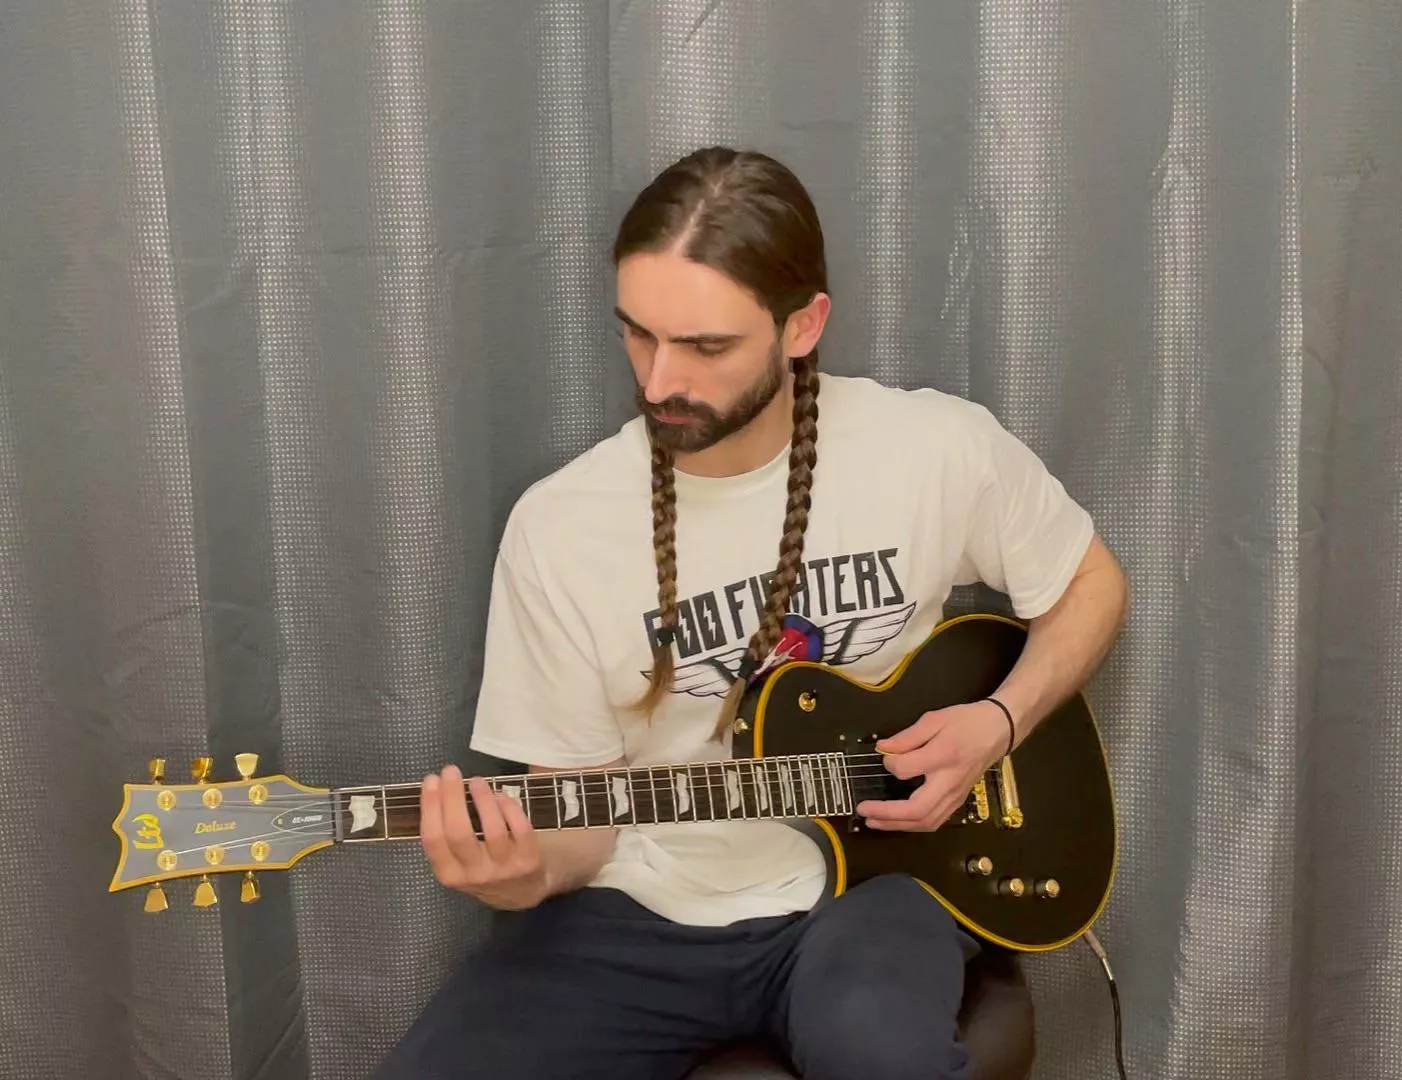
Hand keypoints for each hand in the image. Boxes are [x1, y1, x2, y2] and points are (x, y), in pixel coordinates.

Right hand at [419, 764, 546, 908]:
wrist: (524, 889)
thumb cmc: (483, 865)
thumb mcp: (458, 861)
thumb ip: (447, 834)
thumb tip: (437, 788)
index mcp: (450, 873)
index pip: (433, 840)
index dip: (430, 807)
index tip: (431, 780)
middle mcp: (475, 875)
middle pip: (459, 833)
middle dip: (452, 798)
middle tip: (450, 771)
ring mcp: (504, 869)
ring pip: (493, 830)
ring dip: (483, 799)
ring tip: (477, 781)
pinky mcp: (529, 861)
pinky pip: (520, 829)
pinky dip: (509, 807)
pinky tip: (501, 795)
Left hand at [856, 701, 1010, 831]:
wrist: (997, 731)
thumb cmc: (966, 722)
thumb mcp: (935, 719)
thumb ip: (908, 736)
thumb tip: (883, 748)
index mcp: (943, 756)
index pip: (907, 769)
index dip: (890, 764)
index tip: (884, 756)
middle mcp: (950, 781)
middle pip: (918, 810)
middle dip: (887, 814)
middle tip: (864, 810)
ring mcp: (956, 795)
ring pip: (926, 821)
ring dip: (897, 825)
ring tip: (874, 821)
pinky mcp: (958, 801)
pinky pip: (935, 821)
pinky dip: (913, 825)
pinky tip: (897, 822)